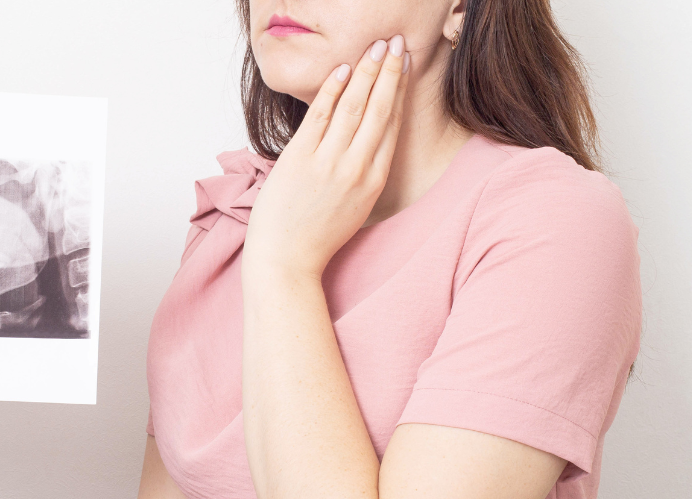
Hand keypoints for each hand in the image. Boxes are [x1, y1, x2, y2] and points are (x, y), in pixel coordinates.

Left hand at [243, 36, 410, 279]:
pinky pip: (320, 116)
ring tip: (375, 46)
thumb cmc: (314, 238)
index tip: (405, 67)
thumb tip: (360, 144)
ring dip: (366, 72)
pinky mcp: (301, 160)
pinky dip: (333, 90)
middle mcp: (356, 169)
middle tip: (397, 43)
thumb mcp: (351, 208)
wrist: (286, 262)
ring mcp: (329, 164)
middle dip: (390, 73)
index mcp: (372, 181)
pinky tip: (342, 69)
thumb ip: (359, 175)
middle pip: (379, 110)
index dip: (400, 93)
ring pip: (354, 107)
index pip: (391, 126)